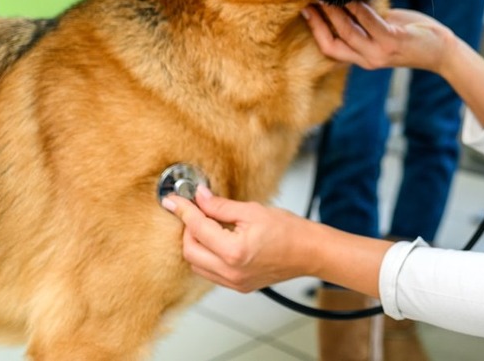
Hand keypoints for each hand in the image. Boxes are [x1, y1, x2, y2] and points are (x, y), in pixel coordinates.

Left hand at [163, 186, 308, 291]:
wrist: (309, 252)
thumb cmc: (289, 231)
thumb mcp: (253, 211)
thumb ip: (221, 206)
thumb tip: (200, 197)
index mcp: (234, 251)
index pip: (197, 228)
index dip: (184, 211)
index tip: (173, 200)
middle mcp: (230, 272)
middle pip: (190, 251)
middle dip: (187, 229)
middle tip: (194, 211)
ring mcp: (234, 282)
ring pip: (197, 265)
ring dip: (195, 244)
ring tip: (206, 225)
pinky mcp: (238, 286)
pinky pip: (210, 273)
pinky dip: (206, 256)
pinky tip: (216, 241)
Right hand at [302, 2, 454, 74]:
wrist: (440, 51)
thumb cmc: (410, 36)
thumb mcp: (382, 31)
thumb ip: (363, 22)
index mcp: (362, 57)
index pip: (328, 47)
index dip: (313, 28)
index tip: (303, 8)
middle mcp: (367, 59)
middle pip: (331, 42)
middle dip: (317, 19)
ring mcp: (380, 52)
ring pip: (348, 32)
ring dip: (334, 11)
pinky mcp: (393, 42)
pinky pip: (370, 23)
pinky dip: (359, 8)